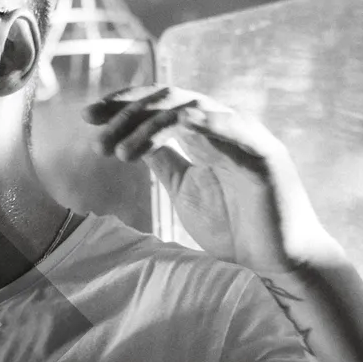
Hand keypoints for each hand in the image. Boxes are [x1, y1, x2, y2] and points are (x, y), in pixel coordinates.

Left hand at [84, 85, 345, 275]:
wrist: (276, 263)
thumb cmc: (235, 228)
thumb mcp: (185, 189)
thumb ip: (164, 162)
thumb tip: (133, 142)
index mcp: (205, 133)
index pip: (160, 105)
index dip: (123, 105)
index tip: (86, 116)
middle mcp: (224, 126)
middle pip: (170, 99)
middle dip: (127, 109)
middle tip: (93, 125)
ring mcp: (245, 136)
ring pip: (191, 110)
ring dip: (149, 124)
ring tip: (119, 151)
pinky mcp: (263, 155)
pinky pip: (229, 128)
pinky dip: (200, 123)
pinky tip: (168, 130)